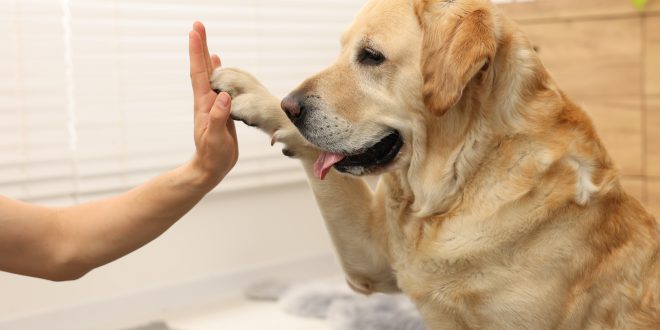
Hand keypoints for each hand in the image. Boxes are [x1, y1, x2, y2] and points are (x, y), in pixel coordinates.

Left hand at [187, 22, 238, 188]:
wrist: (210, 168)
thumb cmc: (212, 156)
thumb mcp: (215, 138)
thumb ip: (218, 118)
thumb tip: (223, 95)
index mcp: (204, 104)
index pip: (199, 72)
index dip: (197, 51)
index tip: (195, 31)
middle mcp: (206, 100)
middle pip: (202, 68)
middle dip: (199, 46)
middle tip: (197, 25)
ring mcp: (212, 104)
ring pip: (209, 74)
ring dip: (206, 56)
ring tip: (205, 39)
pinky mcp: (219, 109)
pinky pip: (218, 85)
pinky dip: (217, 71)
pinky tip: (217, 65)